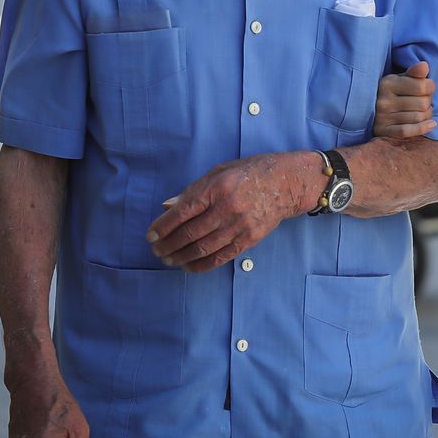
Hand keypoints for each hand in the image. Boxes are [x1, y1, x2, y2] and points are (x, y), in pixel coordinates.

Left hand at [148, 152, 318, 271]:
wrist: (286, 183)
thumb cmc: (249, 173)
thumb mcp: (219, 172)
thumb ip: (193, 191)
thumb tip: (168, 207)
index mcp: (217, 187)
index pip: (183, 211)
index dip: (163, 227)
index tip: (150, 236)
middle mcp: (228, 208)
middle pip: (190, 233)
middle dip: (169, 245)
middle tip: (156, 251)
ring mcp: (240, 225)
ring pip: (203, 248)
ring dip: (181, 257)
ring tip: (168, 260)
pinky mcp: (249, 239)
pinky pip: (221, 257)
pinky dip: (202, 265)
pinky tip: (188, 266)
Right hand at [374, 61, 437, 139]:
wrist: (365, 109)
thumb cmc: (390, 92)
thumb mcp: (399, 79)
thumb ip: (414, 73)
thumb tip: (424, 66)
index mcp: (387, 83)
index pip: (422, 86)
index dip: (430, 87)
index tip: (427, 88)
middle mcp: (383, 101)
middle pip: (422, 103)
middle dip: (428, 102)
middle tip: (423, 101)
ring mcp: (382, 118)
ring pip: (418, 118)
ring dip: (426, 116)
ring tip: (422, 111)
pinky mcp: (383, 131)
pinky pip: (408, 131)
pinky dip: (422, 128)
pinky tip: (431, 124)